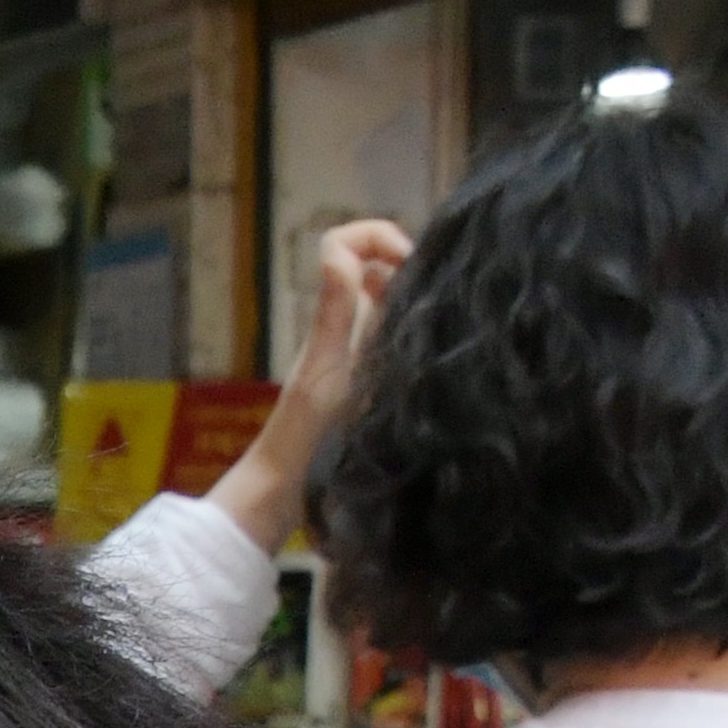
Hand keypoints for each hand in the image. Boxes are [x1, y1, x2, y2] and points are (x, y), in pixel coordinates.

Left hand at [266, 216, 412, 485]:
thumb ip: (335, 312)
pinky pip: (390, 336)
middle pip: (370, 264)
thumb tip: (340, 251)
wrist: (287, 491)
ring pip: (383, 299)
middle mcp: (342, 326)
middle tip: (435, 287)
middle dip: (403, 260)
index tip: (409, 263)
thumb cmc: (307, 435)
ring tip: (439, 313)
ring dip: (412, 293)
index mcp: (332, 316)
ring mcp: (353, 352)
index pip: (342, 245)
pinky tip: (430, 350)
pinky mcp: (365, 382)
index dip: (377, 236)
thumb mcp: (326, 367)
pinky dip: (411, 329)